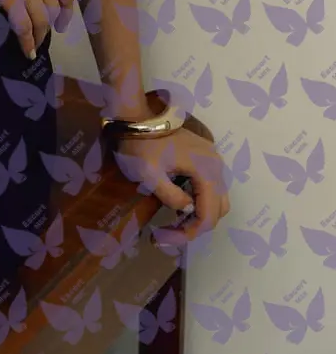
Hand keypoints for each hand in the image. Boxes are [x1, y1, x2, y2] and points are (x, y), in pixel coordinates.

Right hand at [0, 0, 75, 59]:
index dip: (65, 12)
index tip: (60, 22)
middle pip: (53, 9)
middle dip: (49, 26)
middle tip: (41, 35)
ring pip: (42, 21)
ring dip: (39, 38)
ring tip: (33, 47)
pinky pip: (24, 27)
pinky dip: (26, 42)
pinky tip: (26, 52)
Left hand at [109, 126, 230, 247]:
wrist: (134, 115)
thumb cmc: (139, 144)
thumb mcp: (149, 175)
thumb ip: (172, 197)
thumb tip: (187, 210)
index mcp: (206, 170)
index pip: (208, 216)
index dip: (188, 234)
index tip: (162, 238)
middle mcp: (216, 165)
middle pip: (218, 209)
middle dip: (195, 227)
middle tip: (167, 234)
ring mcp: (211, 159)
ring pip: (216, 199)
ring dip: (198, 215)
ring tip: (173, 224)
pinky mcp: (203, 156)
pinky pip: (209, 186)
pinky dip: (198, 200)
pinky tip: (179, 206)